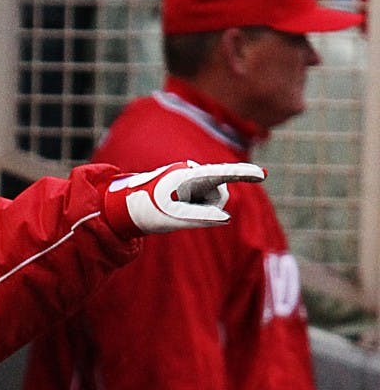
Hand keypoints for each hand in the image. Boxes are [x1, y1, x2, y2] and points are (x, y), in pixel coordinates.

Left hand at [103, 160, 265, 235]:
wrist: (127, 204)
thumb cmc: (149, 211)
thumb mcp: (174, 218)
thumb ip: (200, 218)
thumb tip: (225, 218)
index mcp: (188, 176)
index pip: (222, 174)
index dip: (243, 174)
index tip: (263, 175)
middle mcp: (193, 171)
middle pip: (221, 194)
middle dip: (207, 207)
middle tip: (177, 211)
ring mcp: (193, 174)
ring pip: (214, 198)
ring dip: (199, 207)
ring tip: (175, 207)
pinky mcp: (192, 180)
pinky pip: (206, 198)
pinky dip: (195, 205)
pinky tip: (177, 203)